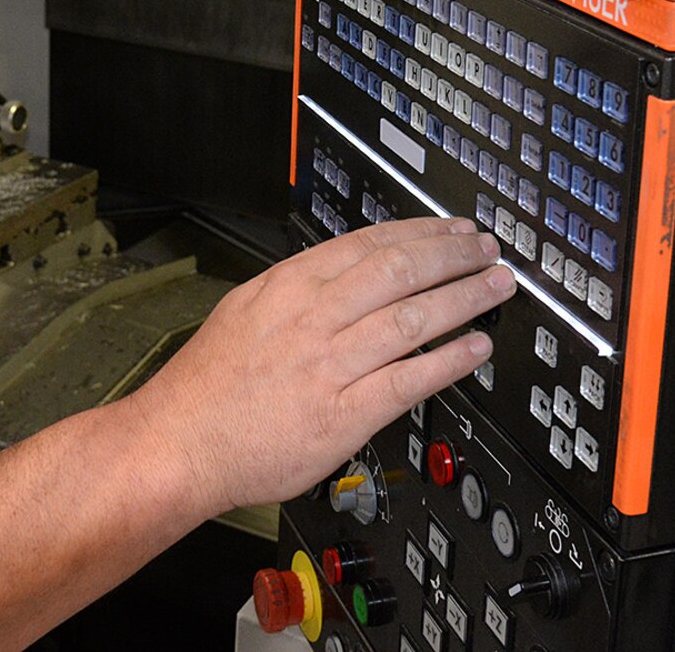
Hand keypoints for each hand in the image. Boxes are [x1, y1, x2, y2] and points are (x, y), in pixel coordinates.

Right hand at [121, 217, 511, 516]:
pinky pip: (409, 380)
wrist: (179, 443)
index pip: (368, 244)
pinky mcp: (343, 414)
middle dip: (452, 256)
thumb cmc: (207, 386)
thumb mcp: (244, 309)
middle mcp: (312, 318)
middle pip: (399, 271)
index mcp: (288, 286)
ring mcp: (330, 365)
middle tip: (487, 251)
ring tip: (494, 288)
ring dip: (463, 298)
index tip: (452, 231)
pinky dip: (449, 361)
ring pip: (412, 318)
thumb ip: (295, 290)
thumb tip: (342, 274)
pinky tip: (475, 349)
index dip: (420, 233)